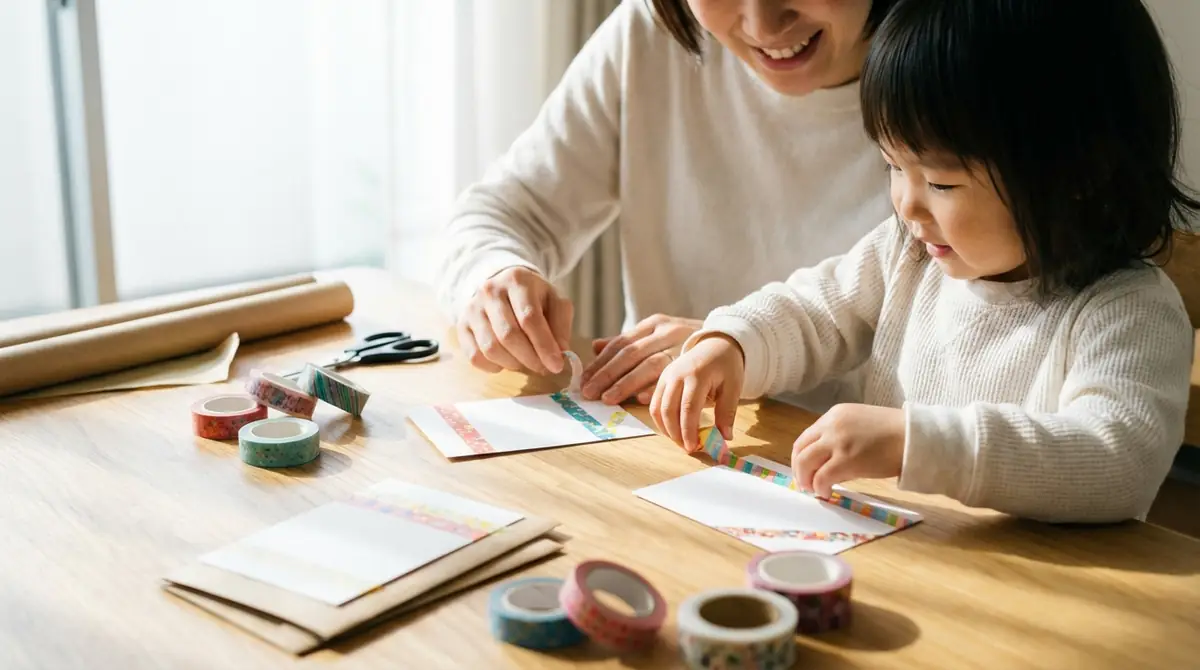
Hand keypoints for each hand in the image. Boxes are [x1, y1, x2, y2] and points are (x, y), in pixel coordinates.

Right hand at [456, 266, 573, 375]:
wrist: (500, 284)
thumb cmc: (531, 297)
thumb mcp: (553, 301)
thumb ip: (561, 324)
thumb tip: (560, 352)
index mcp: (517, 281)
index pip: (530, 318)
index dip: (544, 346)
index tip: (556, 365)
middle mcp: (490, 291)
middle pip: (509, 335)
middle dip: (530, 358)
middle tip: (543, 368)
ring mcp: (472, 308)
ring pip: (490, 348)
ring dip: (512, 364)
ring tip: (525, 362)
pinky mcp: (461, 325)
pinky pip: (475, 356)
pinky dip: (493, 366)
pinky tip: (506, 360)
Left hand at [580, 314, 702, 404]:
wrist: (728, 338)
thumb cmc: (686, 341)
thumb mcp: (656, 336)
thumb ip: (628, 342)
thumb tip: (594, 347)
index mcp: (654, 324)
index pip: (621, 343)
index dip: (601, 363)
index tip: (584, 381)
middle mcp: (668, 332)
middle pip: (631, 353)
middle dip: (608, 375)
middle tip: (591, 394)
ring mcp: (683, 347)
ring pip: (650, 365)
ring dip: (628, 384)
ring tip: (609, 399)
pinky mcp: (697, 364)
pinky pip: (674, 377)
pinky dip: (656, 387)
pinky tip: (641, 398)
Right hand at [649, 334, 744, 452]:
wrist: (715, 343)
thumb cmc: (726, 366)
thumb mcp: (733, 387)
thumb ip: (728, 412)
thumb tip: (725, 437)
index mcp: (697, 375)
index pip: (688, 408)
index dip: (688, 431)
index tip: (693, 447)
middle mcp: (676, 375)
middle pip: (668, 410)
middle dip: (675, 434)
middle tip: (687, 448)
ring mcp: (666, 376)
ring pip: (657, 409)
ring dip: (666, 429)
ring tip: (680, 440)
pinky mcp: (661, 380)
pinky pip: (654, 404)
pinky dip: (661, 420)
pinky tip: (673, 429)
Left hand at [791, 404, 905, 497]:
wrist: (914, 436)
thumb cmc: (893, 433)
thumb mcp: (860, 425)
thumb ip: (840, 438)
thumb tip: (826, 464)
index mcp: (835, 415)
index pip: (806, 437)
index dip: (801, 456)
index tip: (804, 469)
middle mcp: (832, 425)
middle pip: (801, 450)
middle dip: (799, 470)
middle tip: (804, 484)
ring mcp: (838, 442)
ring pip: (806, 463)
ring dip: (805, 479)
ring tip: (813, 489)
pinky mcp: (846, 460)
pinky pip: (822, 477)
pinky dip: (819, 487)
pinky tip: (826, 493)